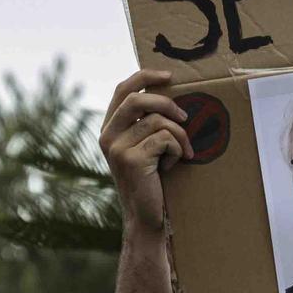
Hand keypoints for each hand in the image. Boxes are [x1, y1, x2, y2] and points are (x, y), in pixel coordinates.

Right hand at [100, 70, 190, 236]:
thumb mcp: (144, 148)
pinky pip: (165, 139)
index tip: (169, 75)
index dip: (145, 76)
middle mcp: (107, 136)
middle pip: (138, 98)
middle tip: (185, 116)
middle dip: (167, 102)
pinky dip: (177, 150)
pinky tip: (171, 166)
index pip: (122, 89)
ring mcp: (117, 147)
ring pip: (158, 121)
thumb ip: (145, 124)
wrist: (146, 217)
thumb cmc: (151, 181)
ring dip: (179, 135)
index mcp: (109, 128)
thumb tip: (170, 95)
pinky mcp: (132, 159)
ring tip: (182, 153)